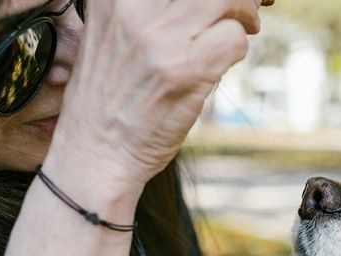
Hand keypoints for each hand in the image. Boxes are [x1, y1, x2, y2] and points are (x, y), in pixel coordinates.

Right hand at [48, 0, 263, 192]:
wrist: (96, 154)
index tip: (214, 2)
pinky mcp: (187, 69)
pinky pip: (234, 38)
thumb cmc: (109, 99)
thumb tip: (202, 2)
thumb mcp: (112, 36)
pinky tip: (224, 62)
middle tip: (243, 9)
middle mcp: (133, 8)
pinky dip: (238, 47)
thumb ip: (147, 11)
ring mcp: (160, 39)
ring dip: (243, 13)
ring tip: (244, 27)